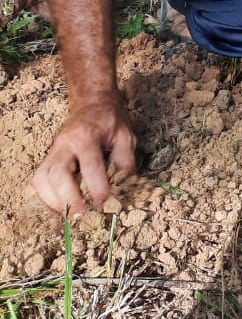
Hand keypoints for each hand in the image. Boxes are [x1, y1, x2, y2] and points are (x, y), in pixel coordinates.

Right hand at [32, 92, 135, 215]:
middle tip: (81, 215)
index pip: (89, 163)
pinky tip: (59, 208)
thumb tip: (126, 189)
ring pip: (42, 178)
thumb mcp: (125, 135)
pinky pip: (39, 181)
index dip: (96, 185)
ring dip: (53, 201)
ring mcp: (53, 151)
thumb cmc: (109, 120)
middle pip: (57, 173)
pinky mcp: (47, 159)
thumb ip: (126, 161)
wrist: (91, 102)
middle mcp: (64, 144)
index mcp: (86, 135)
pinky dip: (46, 198)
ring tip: (70, 215)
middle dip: (68, 197)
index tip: (104, 203)